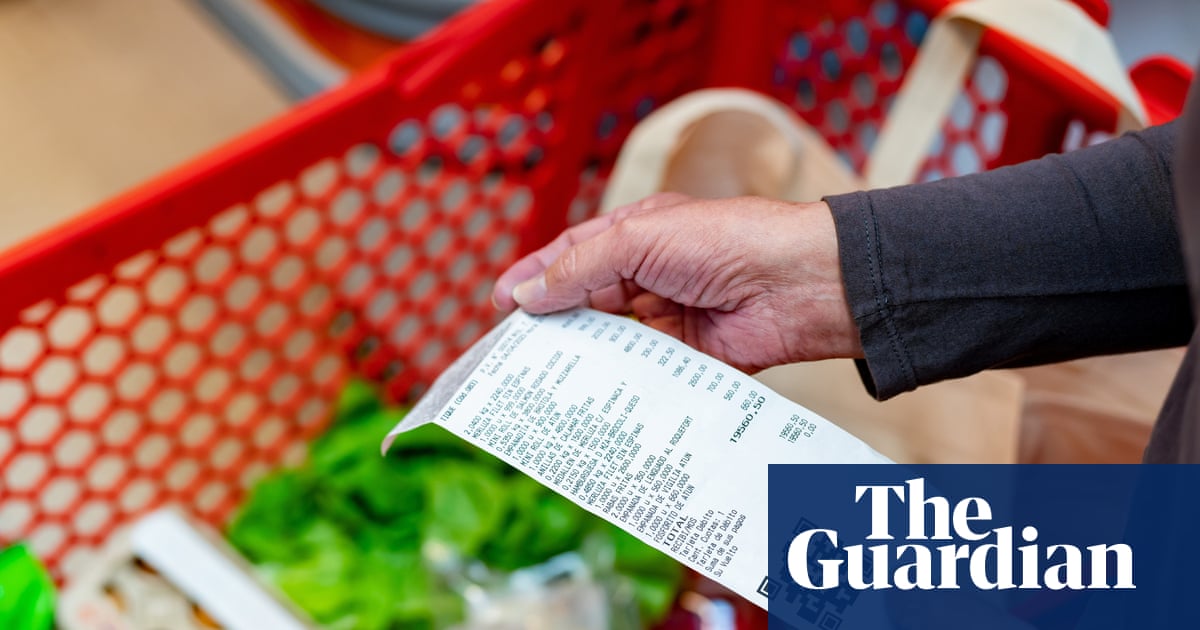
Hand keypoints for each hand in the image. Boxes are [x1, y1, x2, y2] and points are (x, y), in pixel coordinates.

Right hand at [492, 193, 861, 372]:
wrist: (797, 283)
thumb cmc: (725, 240)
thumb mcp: (639, 239)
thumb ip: (580, 267)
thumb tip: (526, 292)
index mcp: (637, 234)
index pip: (573, 255)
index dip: (534, 276)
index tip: (499, 303)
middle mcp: (650, 274)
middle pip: (586, 300)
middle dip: (551, 321)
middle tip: (512, 349)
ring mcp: (669, 316)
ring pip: (611, 339)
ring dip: (581, 354)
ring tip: (539, 376)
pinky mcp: (689, 356)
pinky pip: (643, 370)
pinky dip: (618, 380)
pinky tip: (589, 394)